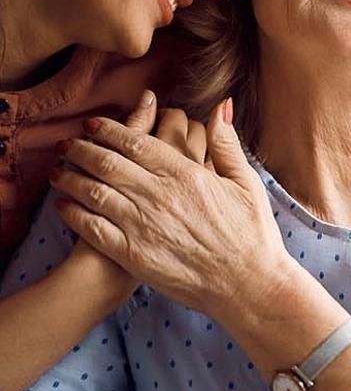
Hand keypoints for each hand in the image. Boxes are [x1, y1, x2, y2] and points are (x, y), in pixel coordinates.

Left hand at [49, 99, 288, 322]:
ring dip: (70, 178)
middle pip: (107, 163)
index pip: (135, 142)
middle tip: (66, 143)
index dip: (108, 129)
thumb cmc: (252, 233)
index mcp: (185, 173)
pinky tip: (64, 207)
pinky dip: (74, 214)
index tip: (93, 124)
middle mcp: (159, 195)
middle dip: (81, 149)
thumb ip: (226, 143)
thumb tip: (221, 105)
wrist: (248, 284)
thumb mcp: (246, 181)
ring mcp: (143, 225)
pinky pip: (94, 229)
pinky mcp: (134, 255)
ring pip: (94, 192)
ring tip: (58, 171)